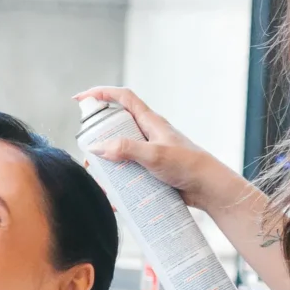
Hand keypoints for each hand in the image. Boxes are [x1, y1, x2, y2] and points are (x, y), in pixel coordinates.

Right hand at [74, 86, 235, 210]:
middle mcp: (149, 134)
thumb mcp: (154, 155)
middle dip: (99, 137)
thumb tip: (97, 148)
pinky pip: (130, 171)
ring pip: (121, 152)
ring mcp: (150, 152)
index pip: (123, 98)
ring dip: (108, 163)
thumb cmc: (187, 165)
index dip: (101, 94)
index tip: (80, 99)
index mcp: (150, 122)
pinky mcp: (152, 170)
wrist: (209, 188)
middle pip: (117, 126)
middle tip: (88, 151)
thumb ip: (126, 149)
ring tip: (100, 176)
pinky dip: (119, 180)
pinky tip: (115, 195)